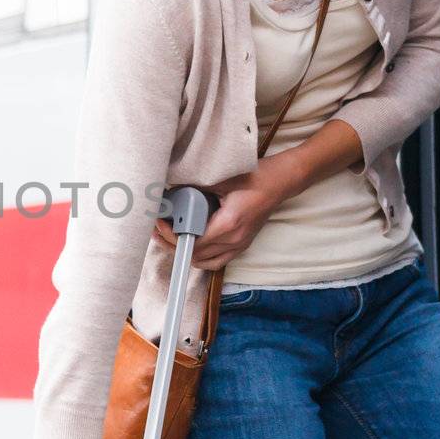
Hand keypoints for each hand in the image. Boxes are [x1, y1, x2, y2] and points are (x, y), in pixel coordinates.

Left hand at [154, 160, 293, 271]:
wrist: (282, 181)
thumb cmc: (256, 176)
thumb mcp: (222, 179)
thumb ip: (196, 187)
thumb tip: (171, 190)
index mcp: (228, 225)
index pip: (192, 242)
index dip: (171, 237)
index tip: (160, 223)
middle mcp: (234, 240)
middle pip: (196, 255)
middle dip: (173, 245)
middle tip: (157, 230)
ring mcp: (239, 245)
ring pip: (205, 262)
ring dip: (186, 253)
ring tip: (170, 238)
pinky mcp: (242, 244)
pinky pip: (217, 260)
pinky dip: (201, 257)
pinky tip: (191, 244)